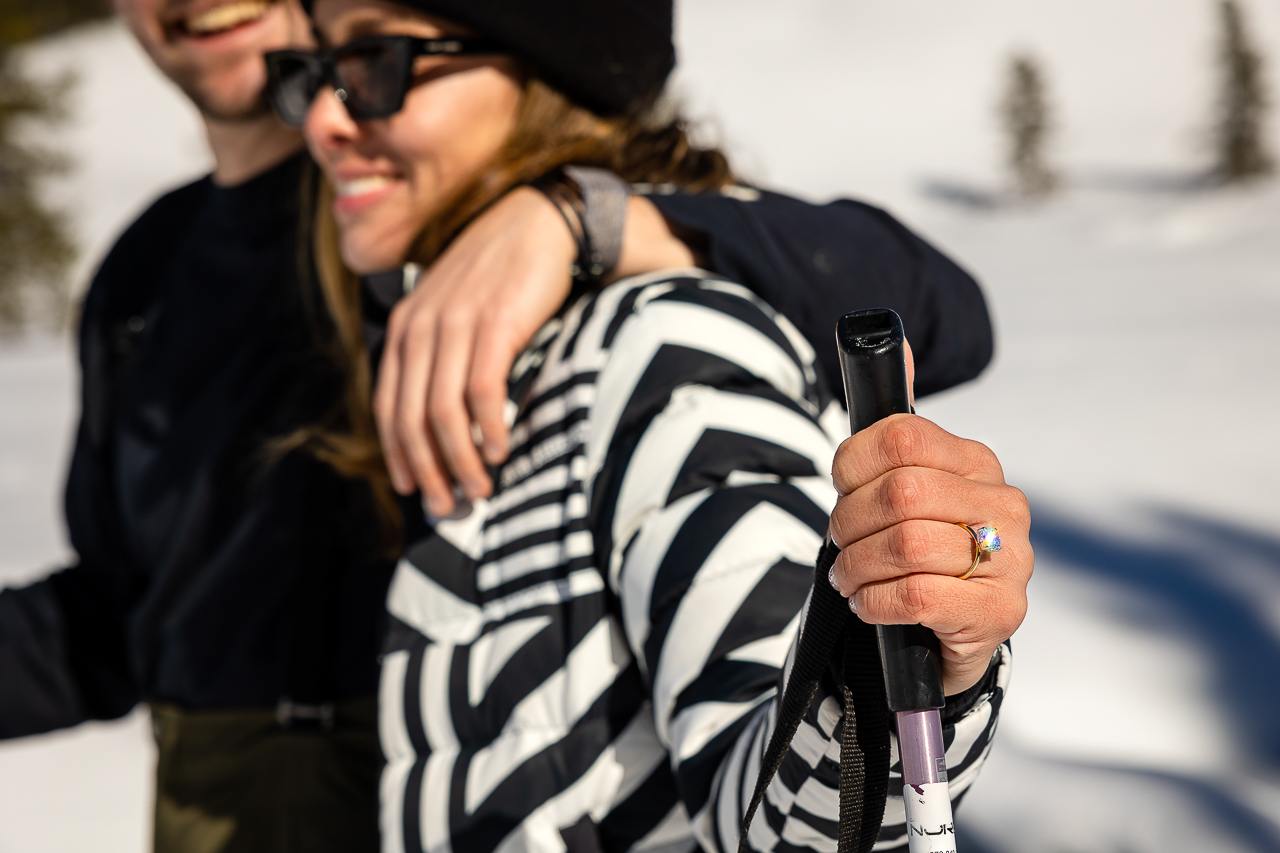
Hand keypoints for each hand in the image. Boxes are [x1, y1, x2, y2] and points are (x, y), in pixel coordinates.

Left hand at [375, 186, 575, 513]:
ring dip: (461, 460)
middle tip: (448, 506)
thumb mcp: (454, 306)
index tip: (412, 489)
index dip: (398, 453)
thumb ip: (439, 348)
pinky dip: (490, 428)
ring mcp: (457, 324)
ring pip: (445, 412)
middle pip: (412, 416)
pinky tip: (501, 450)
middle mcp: (423, 324)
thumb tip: (441, 413)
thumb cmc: (502, 272)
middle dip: (428, 469)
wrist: (541, 221)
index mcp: (407, 324)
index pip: (389, 403)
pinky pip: (483, 391)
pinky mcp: (495, 324)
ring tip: (479, 491)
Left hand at [827, 352, 1031, 695]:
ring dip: (857, 566)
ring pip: (905, 546)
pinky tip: (868, 604)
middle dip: (849, 522)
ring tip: (848, 577)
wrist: (950, 632)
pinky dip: (874, 601)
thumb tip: (895, 341)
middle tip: (838, 543)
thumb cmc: (919, 551)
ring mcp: (1012, 559)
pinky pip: (917, 596)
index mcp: (977, 462)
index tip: (841, 487)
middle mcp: (1004, 504)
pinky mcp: (1001, 611)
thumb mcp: (904, 487)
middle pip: (900, 493)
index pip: (902, 437)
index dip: (853, 464)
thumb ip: (897, 426)